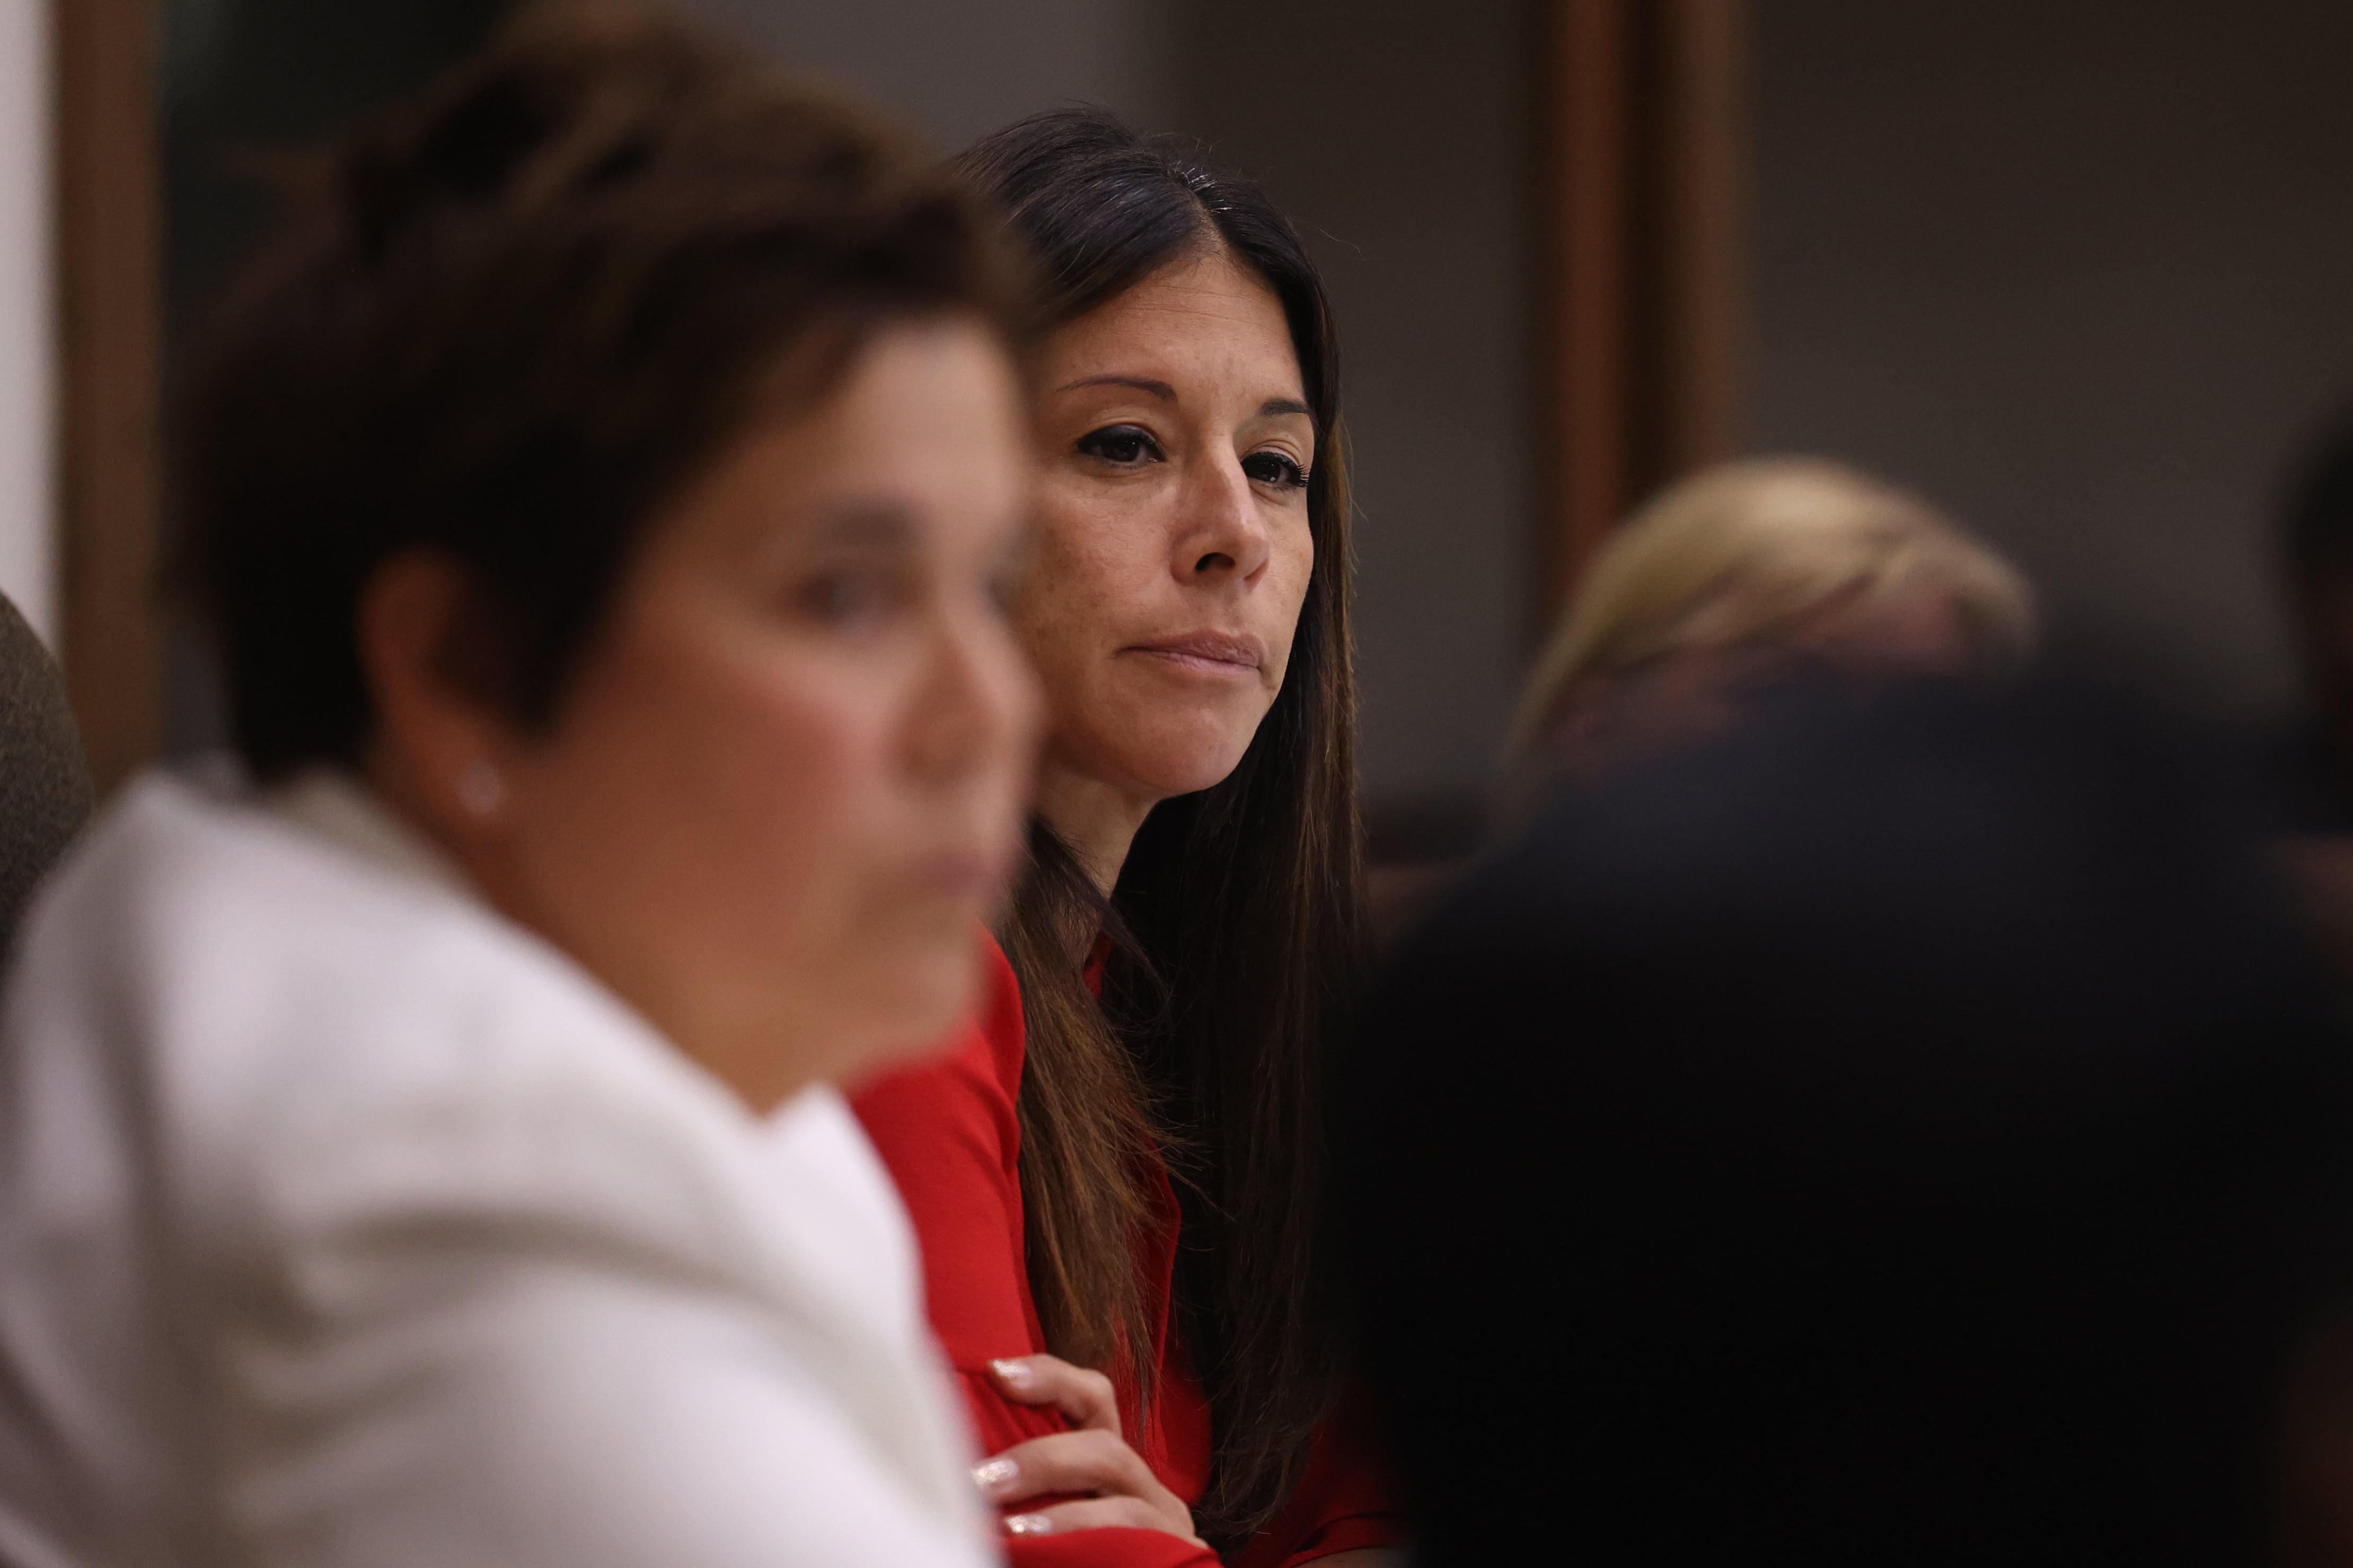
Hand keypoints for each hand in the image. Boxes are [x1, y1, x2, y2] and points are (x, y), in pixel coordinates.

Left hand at [971, 1353, 1202, 1545]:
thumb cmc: (1071, 1559)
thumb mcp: (1045, 1517)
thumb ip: (1021, 1491)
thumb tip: (956, 1470)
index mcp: (1109, 1465)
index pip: (1092, 1398)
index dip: (1050, 1377)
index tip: (996, 1372)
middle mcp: (1142, 1485)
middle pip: (1104, 1443)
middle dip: (1040, 1455)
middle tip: (979, 1479)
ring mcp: (1163, 1522)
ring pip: (1122, 1490)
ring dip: (1059, 1506)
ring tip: (1006, 1528)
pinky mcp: (1172, 1553)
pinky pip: (1131, 1536)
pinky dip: (1078, 1534)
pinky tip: (1033, 1547)